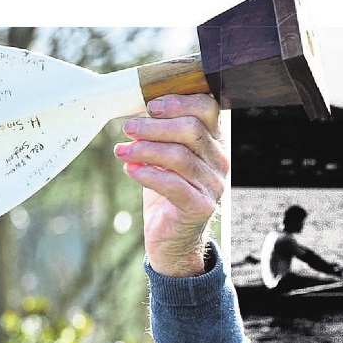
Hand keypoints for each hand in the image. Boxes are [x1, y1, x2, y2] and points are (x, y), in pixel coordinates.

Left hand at [115, 94, 225, 277]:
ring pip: (180, 156)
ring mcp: (213, 186)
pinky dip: (147, 174)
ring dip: (145, 149)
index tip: (150, 106)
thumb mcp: (166, 158)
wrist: (172, 240)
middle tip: (128, 128)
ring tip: (122, 150)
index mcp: (214, 142)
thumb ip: (162, 134)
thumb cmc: (166, 193)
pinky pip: (172, 184)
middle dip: (155, 126)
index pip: (208, 109)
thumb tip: (138, 111)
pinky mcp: (199, 207)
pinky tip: (130, 170)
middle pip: (192, 130)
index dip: (179, 102)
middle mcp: (219, 162)